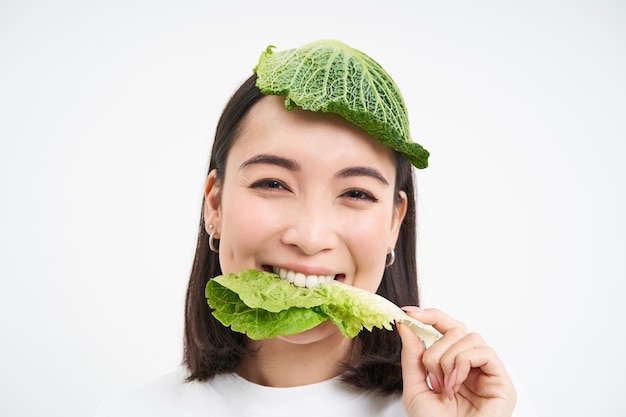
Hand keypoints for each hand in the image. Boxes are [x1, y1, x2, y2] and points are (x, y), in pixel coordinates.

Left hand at [397, 307, 516, 416]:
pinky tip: (456, 383)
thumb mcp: (415, 388)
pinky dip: (463, 362)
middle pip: (457, 328)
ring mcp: (488, 372)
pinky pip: (484, 352)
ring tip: (444, 384)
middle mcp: (471, 366)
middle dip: (436, 346)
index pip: (446, 328)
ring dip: (448, 358)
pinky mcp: (502, 382)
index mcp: (452, 365)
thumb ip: (412, 356)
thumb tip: (406, 326)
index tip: (409, 312)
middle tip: (430, 371)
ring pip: (470, 337)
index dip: (430, 316)